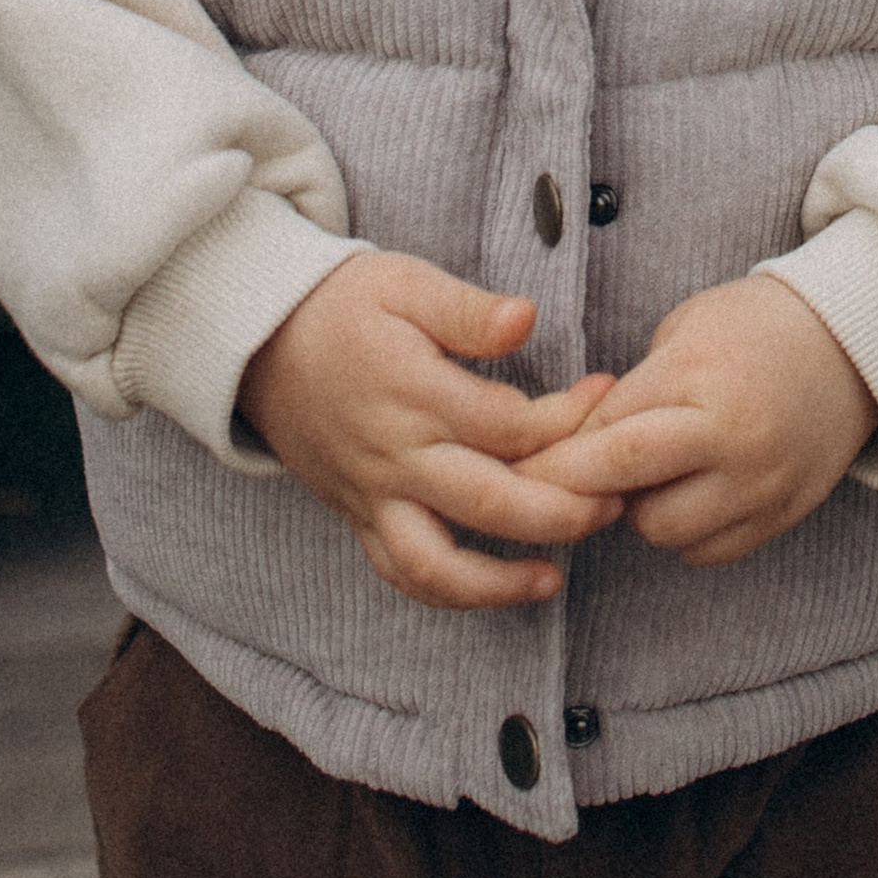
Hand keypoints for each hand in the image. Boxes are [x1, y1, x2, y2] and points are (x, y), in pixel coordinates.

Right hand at [239, 254, 621, 610]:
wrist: (261, 342)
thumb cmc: (343, 307)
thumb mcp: (404, 284)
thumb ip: (467, 310)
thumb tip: (527, 319)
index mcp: (414, 393)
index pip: (509, 425)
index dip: (567, 419)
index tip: (606, 399)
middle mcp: (395, 455)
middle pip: (487, 502)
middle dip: (560, 512)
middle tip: (616, 504)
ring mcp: (374, 494)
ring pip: (436, 564)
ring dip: (499, 582)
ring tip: (554, 576)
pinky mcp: (359, 516)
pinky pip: (401, 573)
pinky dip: (448, 593)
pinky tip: (495, 590)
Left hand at [518, 273, 877, 565]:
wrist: (853, 344)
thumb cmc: (756, 326)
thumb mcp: (684, 332)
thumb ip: (631, 390)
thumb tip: (572, 444)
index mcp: (699, 377)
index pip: (604, 435)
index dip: (553, 457)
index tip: (516, 467)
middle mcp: (731, 437)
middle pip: (625, 487)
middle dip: (578, 489)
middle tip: (554, 483)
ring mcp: (761, 482)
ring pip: (662, 530)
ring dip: (637, 509)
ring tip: (645, 475)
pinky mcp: (782, 513)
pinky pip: (708, 550)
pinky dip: (685, 530)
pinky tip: (687, 493)